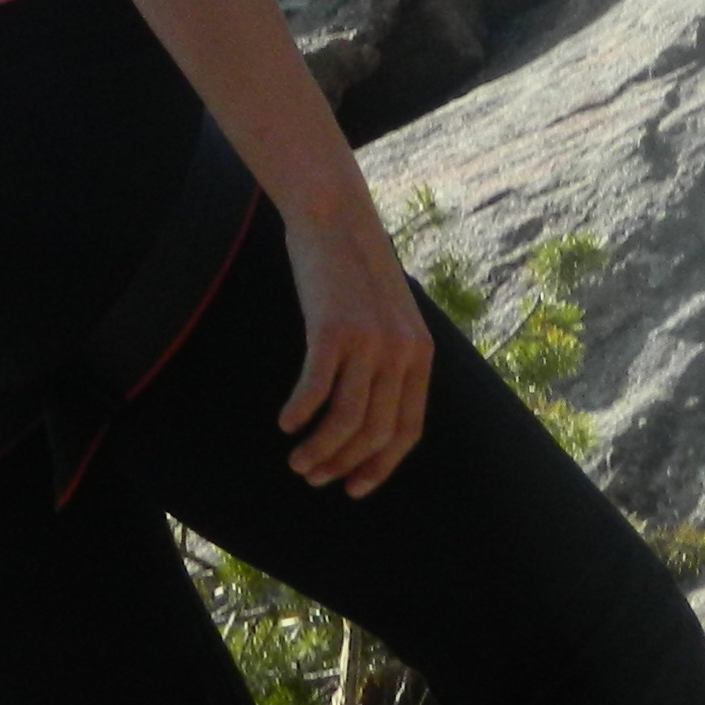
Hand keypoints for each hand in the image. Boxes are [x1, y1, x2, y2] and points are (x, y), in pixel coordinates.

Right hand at [276, 191, 431, 495]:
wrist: (336, 217)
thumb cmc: (353, 272)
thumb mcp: (386, 316)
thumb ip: (387, 359)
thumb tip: (368, 412)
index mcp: (420, 354)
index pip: (407, 431)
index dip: (380, 466)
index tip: (353, 487)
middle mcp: (401, 352)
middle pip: (374, 432)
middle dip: (342, 465)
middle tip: (313, 477)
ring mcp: (370, 341)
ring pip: (346, 421)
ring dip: (319, 450)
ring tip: (296, 461)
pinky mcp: (335, 329)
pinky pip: (317, 389)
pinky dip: (300, 414)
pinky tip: (285, 424)